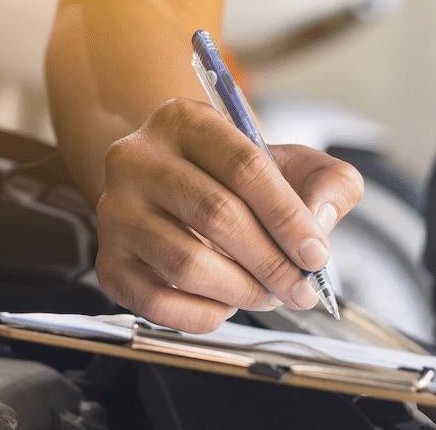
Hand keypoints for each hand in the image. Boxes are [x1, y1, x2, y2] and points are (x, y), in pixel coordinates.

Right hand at [95, 97, 364, 332]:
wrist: (175, 189)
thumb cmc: (238, 179)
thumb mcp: (292, 163)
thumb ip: (328, 182)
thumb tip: (318, 224)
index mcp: (185, 120)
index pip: (243, 166)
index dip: (286, 216)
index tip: (317, 254)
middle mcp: (137, 159)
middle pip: (215, 215)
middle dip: (271, 262)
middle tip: (301, 289)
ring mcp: (115, 212)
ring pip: (185, 263)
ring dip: (241, 290)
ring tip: (269, 296)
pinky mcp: (108, 262)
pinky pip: (157, 302)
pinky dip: (204, 315)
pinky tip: (228, 306)